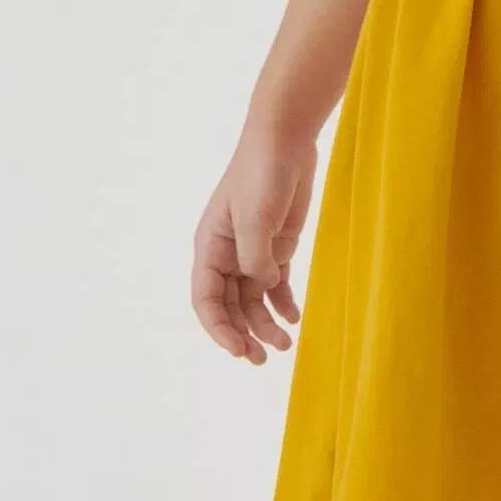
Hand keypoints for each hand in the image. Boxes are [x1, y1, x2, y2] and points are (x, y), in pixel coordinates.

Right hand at [191, 127, 316, 362]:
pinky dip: (282, 303)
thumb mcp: (255, 217)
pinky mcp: (276, 246)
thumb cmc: (262, 173)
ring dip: (265, 323)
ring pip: (253, 299)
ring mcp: (252, 251)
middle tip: (262, 358)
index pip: (206, 299)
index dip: (219, 329)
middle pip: (230, 306)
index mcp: (210, 247)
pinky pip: (275, 284)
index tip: (238, 349)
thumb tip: (264, 287)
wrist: (286, 141)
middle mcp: (227, 254)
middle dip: (244, 333)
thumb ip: (256, 258)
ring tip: (285, 344)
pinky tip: (294, 318)